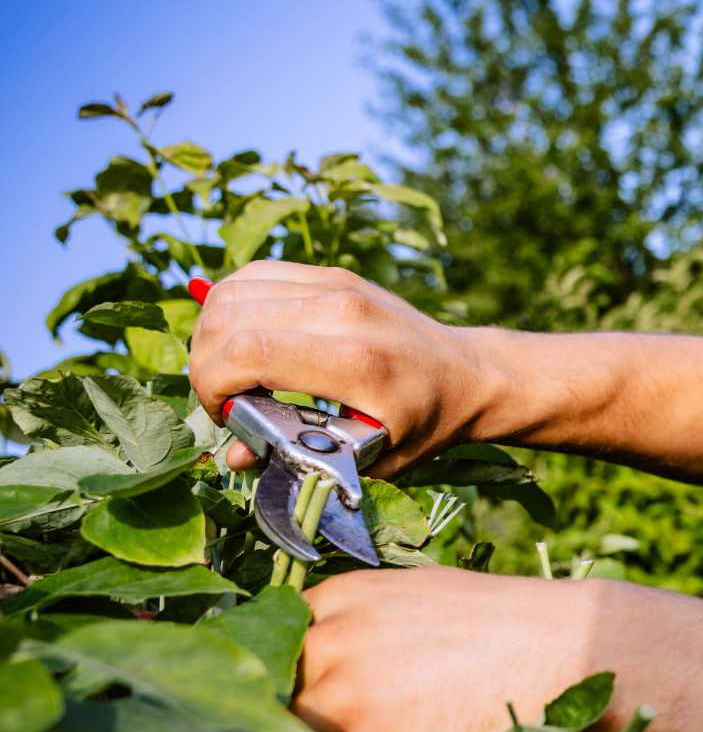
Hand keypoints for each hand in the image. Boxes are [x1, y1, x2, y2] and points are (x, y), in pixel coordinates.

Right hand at [188, 260, 492, 478]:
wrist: (469, 373)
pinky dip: (232, 305)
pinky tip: (243, 338)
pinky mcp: (332, 273)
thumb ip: (302, 458)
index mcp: (355, 361)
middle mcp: (343, 311)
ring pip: (233, 291)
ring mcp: (337, 284)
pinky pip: (255, 275)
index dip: (212, 384)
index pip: (248, 352)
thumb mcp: (373, 456)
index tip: (223, 414)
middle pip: (229, 318)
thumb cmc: (424, 422)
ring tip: (231, 371)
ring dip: (211, 333)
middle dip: (204, 363)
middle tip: (224, 398)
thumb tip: (235, 453)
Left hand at [295, 567, 609, 731]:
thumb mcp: (416, 599)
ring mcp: (338, 698)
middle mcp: (324, 642)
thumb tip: (325, 671)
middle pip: (272, 699)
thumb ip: (359, 627)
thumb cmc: (507, 627)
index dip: (289, 684)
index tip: (301, 707)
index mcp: (335, 599)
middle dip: (300, 723)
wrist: (566, 655)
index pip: (270, 651)